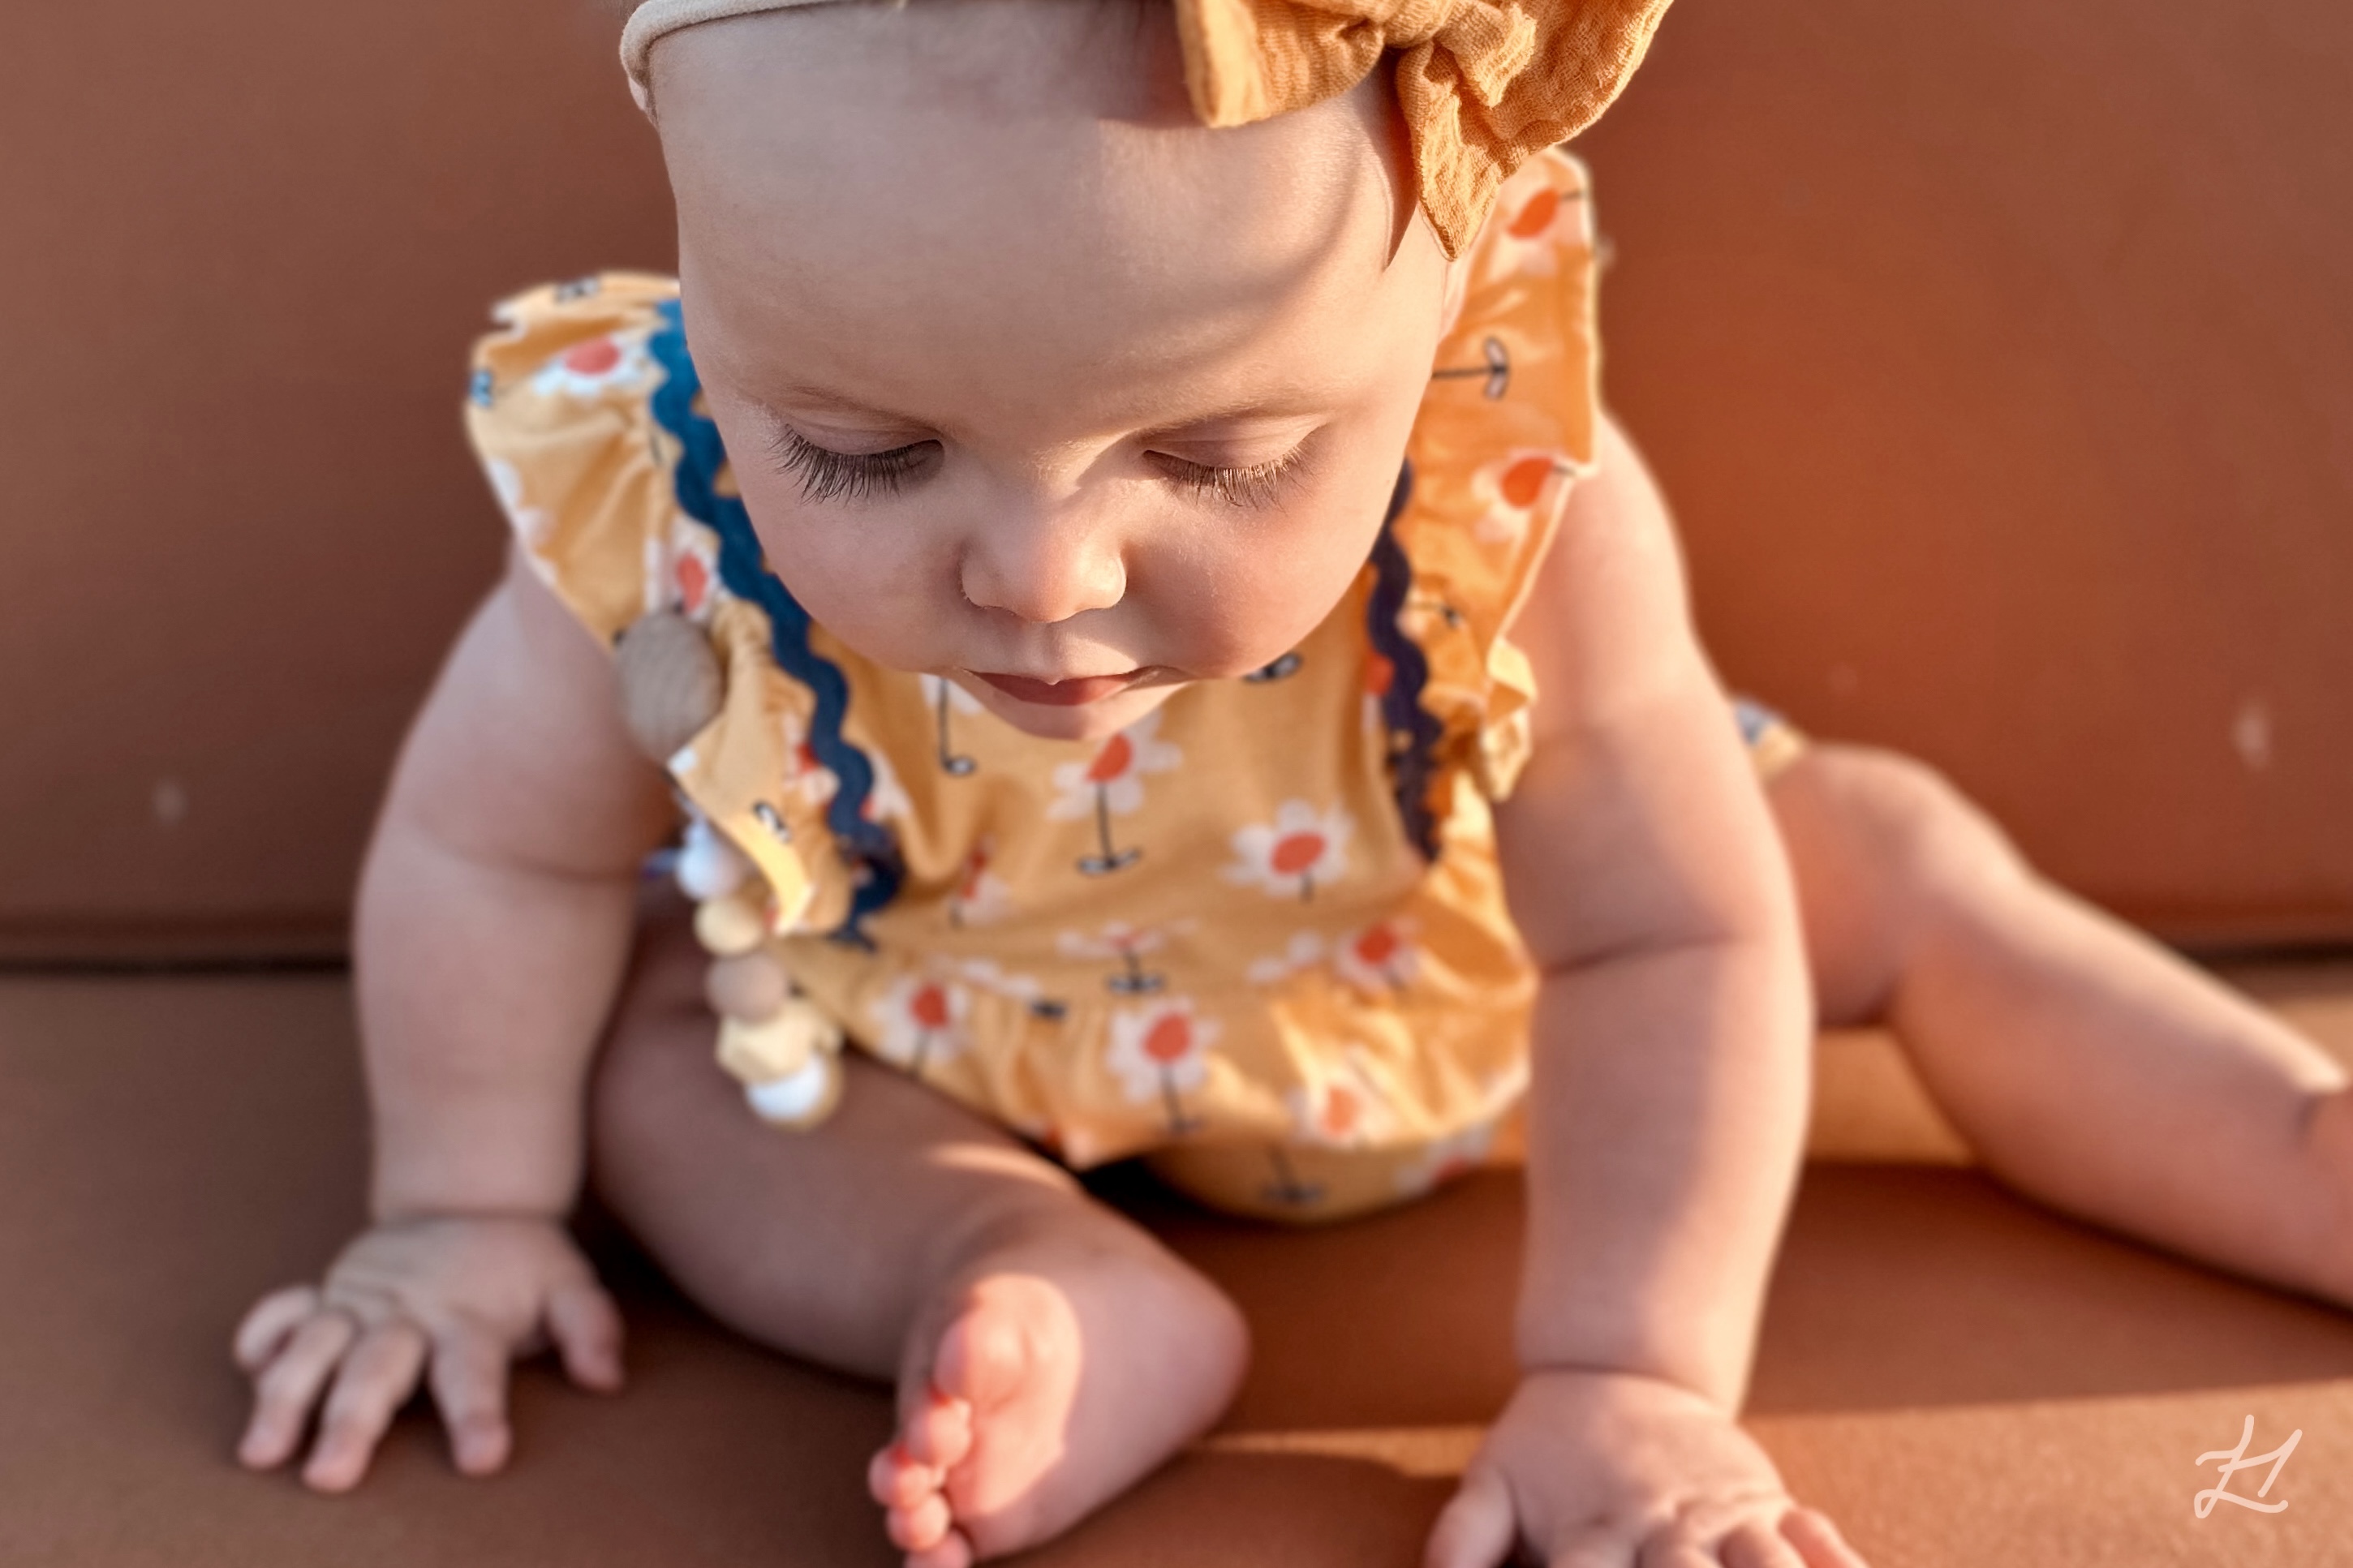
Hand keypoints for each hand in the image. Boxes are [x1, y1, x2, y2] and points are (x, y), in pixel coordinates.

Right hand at [232, 1214, 624, 1491]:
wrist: (472, 1198)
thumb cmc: (522, 1265)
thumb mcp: (569, 1284)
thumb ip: (591, 1328)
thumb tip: (608, 1378)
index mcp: (468, 1316)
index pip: (473, 1370)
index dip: (478, 1414)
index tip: (483, 1460)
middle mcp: (407, 1312)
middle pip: (376, 1369)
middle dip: (351, 1422)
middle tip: (329, 1478)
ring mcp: (360, 1301)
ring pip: (315, 1347)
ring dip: (286, 1396)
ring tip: (261, 1453)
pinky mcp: (326, 1293)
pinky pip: (283, 1309)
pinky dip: (262, 1332)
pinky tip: (249, 1366)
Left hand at [1425, 1367, 1869, 1567]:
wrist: (1617, 1371)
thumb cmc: (1544, 1452)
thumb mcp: (1488, 1486)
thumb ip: (1460, 1539)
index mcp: (1589, 1534)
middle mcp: (1659, 1529)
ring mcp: (1718, 1516)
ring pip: (1761, 1566)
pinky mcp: (1766, 1505)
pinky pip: (1817, 1544)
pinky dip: (1837, 1565)